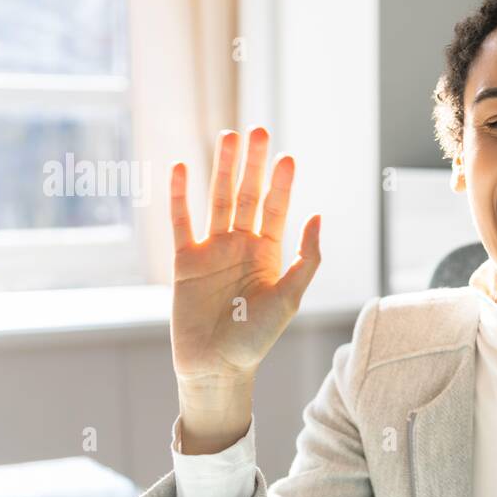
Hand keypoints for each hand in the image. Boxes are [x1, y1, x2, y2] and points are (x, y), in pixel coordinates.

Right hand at [169, 127, 321, 386]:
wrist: (217, 367)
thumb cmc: (257, 338)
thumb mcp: (290, 298)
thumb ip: (306, 259)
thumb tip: (317, 216)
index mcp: (269, 254)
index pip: (277, 209)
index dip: (282, 183)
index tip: (287, 155)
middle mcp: (241, 246)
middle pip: (247, 195)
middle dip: (252, 164)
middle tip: (257, 130)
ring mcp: (212, 251)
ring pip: (216, 200)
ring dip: (221, 169)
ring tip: (227, 136)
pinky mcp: (184, 261)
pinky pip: (181, 222)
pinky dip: (180, 195)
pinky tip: (182, 168)